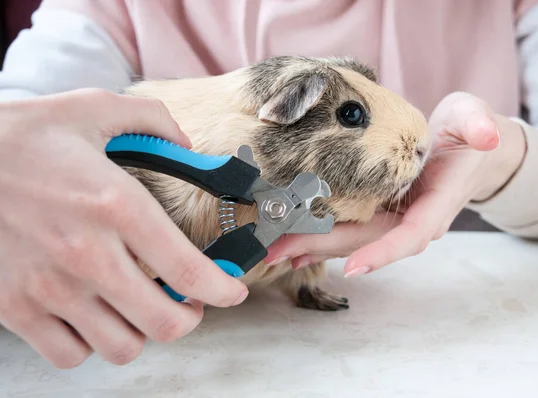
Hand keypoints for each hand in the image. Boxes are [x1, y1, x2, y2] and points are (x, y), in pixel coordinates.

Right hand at [0, 89, 248, 367]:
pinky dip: (91, 343)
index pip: (187, 270)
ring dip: (143, 331)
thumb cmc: (22, 135)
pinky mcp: (14, 307)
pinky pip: (70, 355)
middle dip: (190, 317)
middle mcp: (85, 253)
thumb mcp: (93, 108)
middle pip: (164, 323)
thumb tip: (189, 146)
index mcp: (115, 205)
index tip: (234, 290)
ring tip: (140, 306)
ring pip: (121, 346)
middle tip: (188, 300)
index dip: (223, 289)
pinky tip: (94, 314)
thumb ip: (154, 121)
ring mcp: (48, 287)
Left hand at [263, 92, 526, 276]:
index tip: (353, 267)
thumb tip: (487, 135)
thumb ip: (479, 125)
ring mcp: (394, 218)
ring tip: (274, 250)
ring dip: (312, 245)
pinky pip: (349, 229)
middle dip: (324, 248)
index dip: (384, 252)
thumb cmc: (468, 132)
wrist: (466, 149)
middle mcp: (413, 219)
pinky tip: (292, 242)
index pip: (412, 234)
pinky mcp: (379, 212)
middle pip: (368, 242)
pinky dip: (320, 236)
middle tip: (279, 252)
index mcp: (437, 202)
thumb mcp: (475, 120)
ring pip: (352, 239)